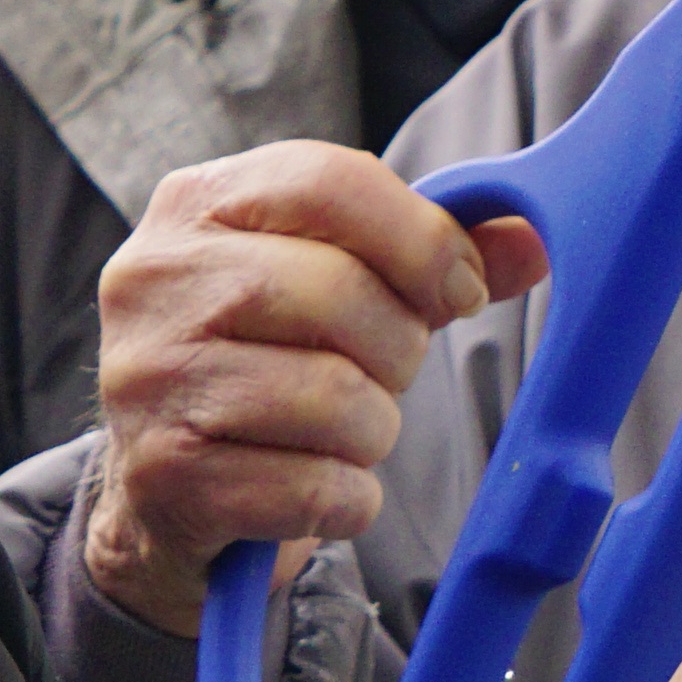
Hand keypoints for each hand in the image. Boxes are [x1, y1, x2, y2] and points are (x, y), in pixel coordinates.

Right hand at [79, 144, 549, 635]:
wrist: (154, 498)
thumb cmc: (259, 368)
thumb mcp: (329, 289)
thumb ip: (423, 259)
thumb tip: (533, 240)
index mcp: (195, 205)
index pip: (327, 181)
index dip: (420, 238)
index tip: (460, 289)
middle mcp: (153, 279)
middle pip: (337, 290)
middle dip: (398, 346)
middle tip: (388, 374)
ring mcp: (148, 378)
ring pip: (334, 396)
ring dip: (373, 431)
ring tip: (341, 434)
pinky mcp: (163, 476)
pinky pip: (316, 488)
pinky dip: (347, 500)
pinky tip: (317, 489)